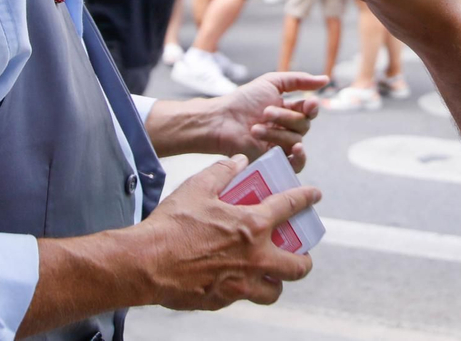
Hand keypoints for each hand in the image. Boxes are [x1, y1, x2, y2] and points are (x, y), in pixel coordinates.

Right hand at [139, 156, 318, 310]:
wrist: (146, 263)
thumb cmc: (171, 225)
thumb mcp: (197, 188)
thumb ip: (222, 172)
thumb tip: (239, 161)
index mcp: (252, 226)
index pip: (290, 207)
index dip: (306, 198)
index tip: (315, 195)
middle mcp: (254, 258)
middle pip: (297, 265)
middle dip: (304, 259)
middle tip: (299, 252)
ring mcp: (240, 283)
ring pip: (274, 290)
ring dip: (277, 280)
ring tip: (271, 272)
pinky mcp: (223, 300)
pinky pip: (245, 298)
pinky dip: (247, 289)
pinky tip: (237, 278)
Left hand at [206, 72, 326, 171]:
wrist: (221, 121)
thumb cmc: (242, 100)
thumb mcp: (271, 82)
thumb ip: (298, 80)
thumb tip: (325, 79)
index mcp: (289, 110)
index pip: (309, 110)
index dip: (311, 107)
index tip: (308, 103)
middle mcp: (287, 128)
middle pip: (303, 125)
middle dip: (286, 117)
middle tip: (265, 112)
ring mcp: (281, 145)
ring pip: (296, 141)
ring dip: (277, 133)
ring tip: (255, 128)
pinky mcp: (275, 161)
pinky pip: (297, 164)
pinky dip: (299, 157)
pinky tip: (295, 149)